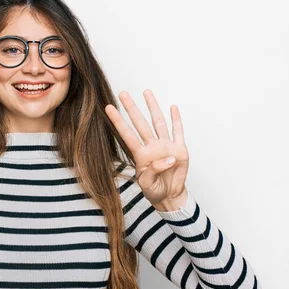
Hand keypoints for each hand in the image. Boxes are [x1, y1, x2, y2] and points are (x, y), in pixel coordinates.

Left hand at [105, 89, 188, 210]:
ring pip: (158, 122)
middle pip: (140, 123)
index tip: (108, 108)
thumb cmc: (155, 190)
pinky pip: (178, 132)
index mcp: (141, 155)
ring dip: (153, 107)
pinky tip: (172, 107)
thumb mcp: (148, 184)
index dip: (118, 121)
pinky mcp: (180, 150)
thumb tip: (168, 158)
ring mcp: (166, 146)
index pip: (127, 134)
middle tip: (123, 93)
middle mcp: (152, 147)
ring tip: (146, 92)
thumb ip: (153, 171)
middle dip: (132, 108)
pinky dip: (176, 120)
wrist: (170, 196)